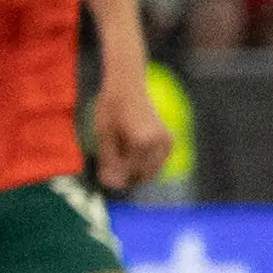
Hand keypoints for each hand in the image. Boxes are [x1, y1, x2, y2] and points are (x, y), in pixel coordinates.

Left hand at [93, 68, 172, 192]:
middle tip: (111, 165)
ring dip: (135, 169)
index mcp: (143, 142)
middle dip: (127, 175)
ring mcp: (167, 143)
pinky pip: (157, 162)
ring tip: (120, 152)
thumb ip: (109, 161)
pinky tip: (131, 150)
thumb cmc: (112, 108)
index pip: (130, 171)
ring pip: (152, 170)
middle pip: (143, 174)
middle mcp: (160, 144)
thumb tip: (111, 185)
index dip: (115, 175)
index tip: (102, 175)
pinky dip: (144, 163)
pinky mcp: (169, 141)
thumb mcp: (104, 135)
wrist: (127, 87)